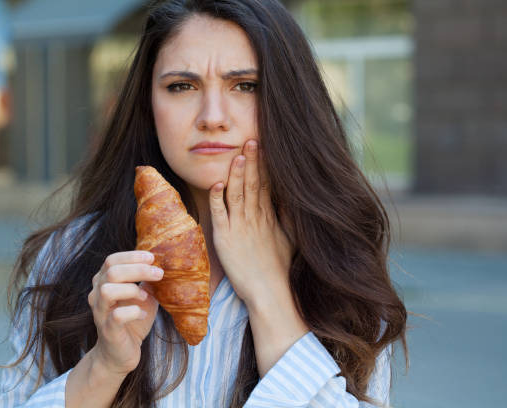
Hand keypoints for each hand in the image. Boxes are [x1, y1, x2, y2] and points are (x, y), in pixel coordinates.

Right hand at [87, 251, 162, 375]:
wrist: (119, 354)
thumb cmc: (132, 321)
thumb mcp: (142, 296)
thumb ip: (147, 280)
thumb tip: (162, 263)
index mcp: (103, 282)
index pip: (112, 260)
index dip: (132, 256)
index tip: (152, 257)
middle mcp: (97, 295)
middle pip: (112, 271)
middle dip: (138, 269)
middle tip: (159, 273)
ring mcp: (100, 313)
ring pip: (108, 290)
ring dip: (132, 290)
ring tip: (145, 296)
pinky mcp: (107, 330)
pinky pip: (117, 316)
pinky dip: (134, 312)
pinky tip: (142, 314)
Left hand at [208, 139, 293, 309]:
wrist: (270, 293)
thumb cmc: (279, 270)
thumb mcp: (290, 240)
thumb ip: (287, 218)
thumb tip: (288, 200)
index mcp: (269, 217)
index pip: (266, 185)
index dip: (264, 165)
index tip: (263, 147)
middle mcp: (255, 218)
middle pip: (253, 184)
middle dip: (253, 162)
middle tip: (252, 140)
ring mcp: (240, 227)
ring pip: (237, 194)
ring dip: (237, 174)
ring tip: (238, 154)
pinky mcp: (225, 238)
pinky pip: (220, 214)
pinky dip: (217, 198)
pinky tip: (216, 183)